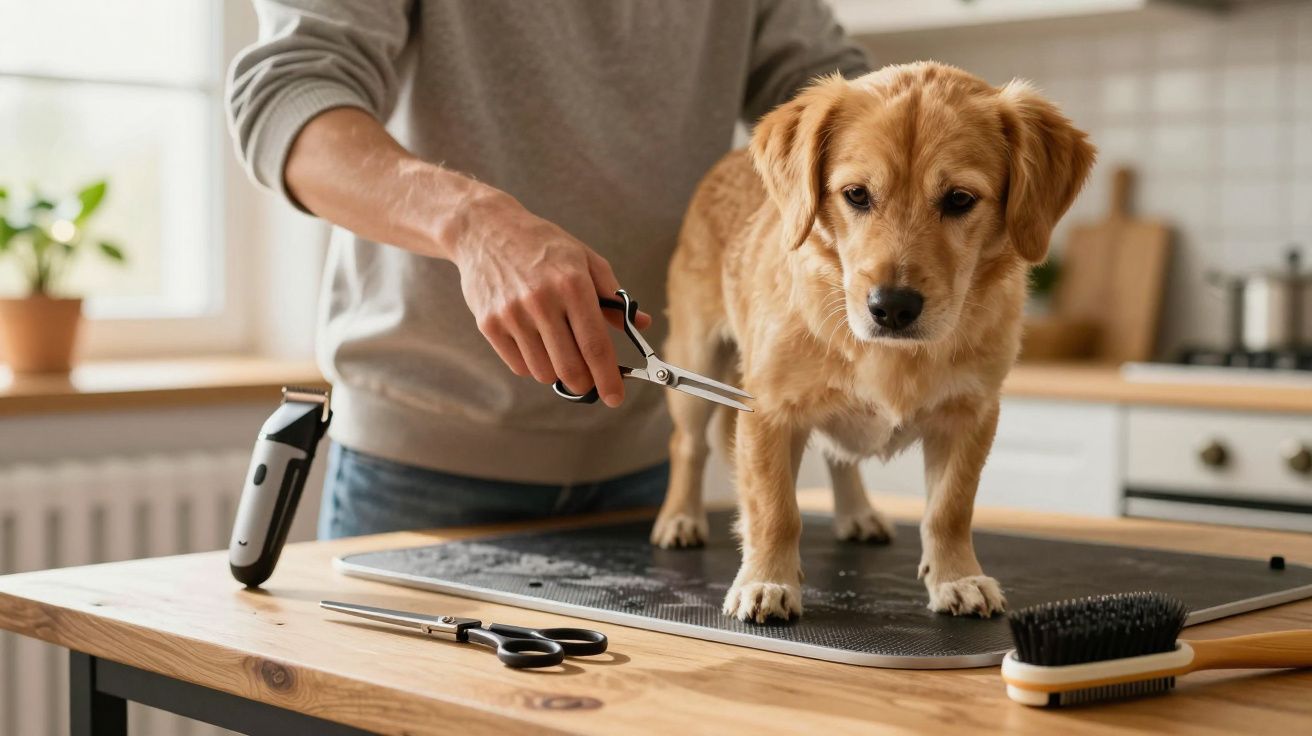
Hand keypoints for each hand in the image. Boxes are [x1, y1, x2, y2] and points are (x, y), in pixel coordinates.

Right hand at [450, 190, 651, 406]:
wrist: (486, 230)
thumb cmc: (543, 245)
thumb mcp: (585, 259)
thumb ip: (613, 295)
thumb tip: (640, 323)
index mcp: (572, 285)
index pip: (595, 345)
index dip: (608, 377)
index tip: (616, 397)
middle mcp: (542, 301)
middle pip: (570, 367)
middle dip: (585, 384)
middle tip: (589, 382)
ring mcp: (512, 315)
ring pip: (544, 372)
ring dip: (557, 372)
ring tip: (558, 350)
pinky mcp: (489, 324)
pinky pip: (519, 365)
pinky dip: (533, 364)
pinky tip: (536, 342)